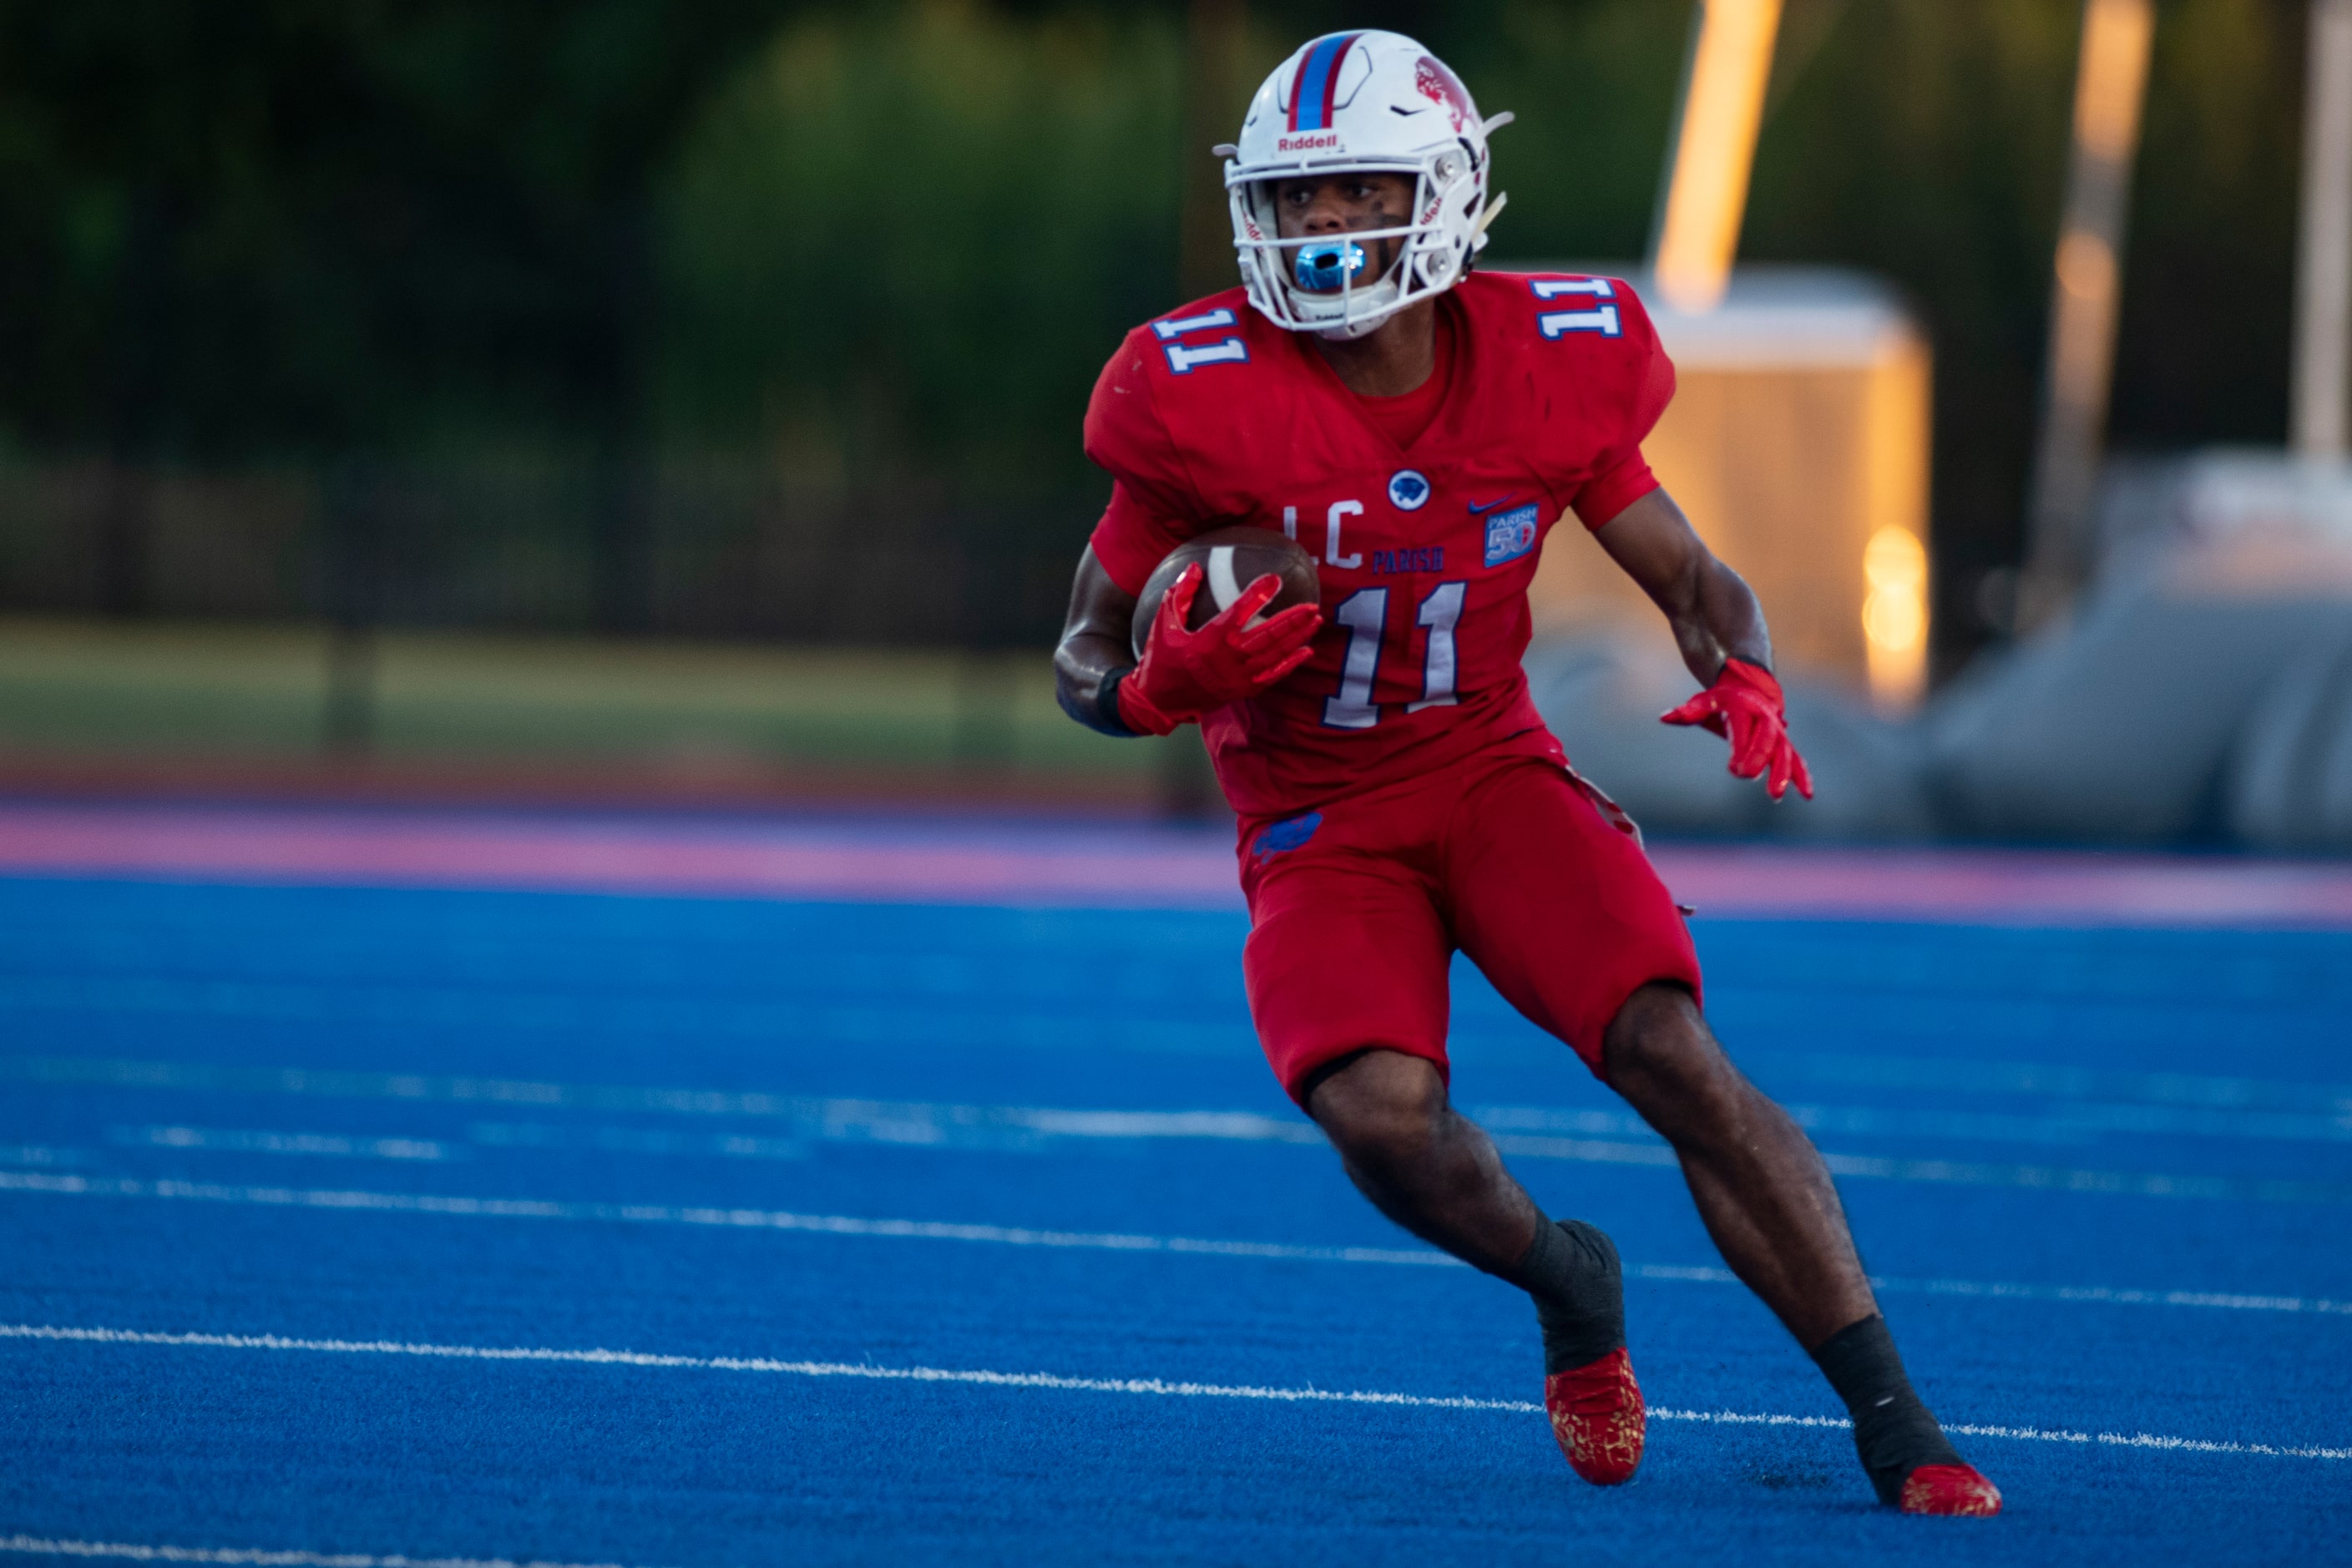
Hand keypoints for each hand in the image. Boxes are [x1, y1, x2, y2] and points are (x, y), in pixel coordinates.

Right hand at [1115, 564, 1320, 734]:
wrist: (1158, 700)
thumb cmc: (1160, 658)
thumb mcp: (1164, 622)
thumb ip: (1181, 594)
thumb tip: (1197, 568)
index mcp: (1208, 641)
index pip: (1239, 613)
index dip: (1258, 595)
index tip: (1274, 579)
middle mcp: (1227, 660)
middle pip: (1267, 637)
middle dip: (1292, 621)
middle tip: (1312, 606)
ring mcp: (1237, 678)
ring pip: (1274, 656)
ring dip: (1296, 638)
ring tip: (1315, 622)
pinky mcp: (1241, 691)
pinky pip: (1271, 677)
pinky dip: (1290, 665)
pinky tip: (1306, 652)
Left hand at [1660, 657, 1812, 800]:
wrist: (1750, 684)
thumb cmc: (1721, 699)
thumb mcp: (1702, 702)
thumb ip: (1686, 713)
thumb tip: (1664, 717)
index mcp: (1744, 710)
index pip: (1744, 731)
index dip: (1741, 748)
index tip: (1734, 768)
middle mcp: (1764, 720)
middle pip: (1766, 741)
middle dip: (1759, 759)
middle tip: (1748, 777)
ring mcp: (1777, 732)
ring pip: (1784, 752)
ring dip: (1782, 773)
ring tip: (1775, 796)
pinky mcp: (1784, 743)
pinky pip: (1795, 759)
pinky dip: (1801, 776)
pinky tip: (1807, 795)